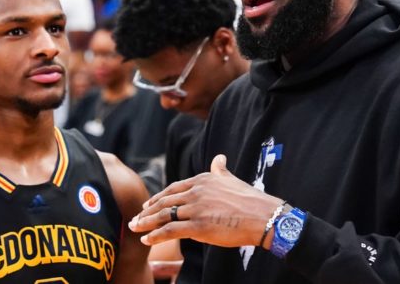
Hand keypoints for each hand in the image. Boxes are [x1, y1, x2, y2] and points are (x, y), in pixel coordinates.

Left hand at [128, 154, 283, 246]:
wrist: (263, 217)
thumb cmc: (251, 201)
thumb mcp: (232, 179)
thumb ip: (220, 170)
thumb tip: (219, 158)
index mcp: (203, 180)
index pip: (174, 188)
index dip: (159, 197)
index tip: (148, 204)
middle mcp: (196, 192)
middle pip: (165, 201)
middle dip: (147, 210)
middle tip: (135, 218)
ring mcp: (196, 208)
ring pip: (164, 215)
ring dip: (146, 223)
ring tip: (135, 228)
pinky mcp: (198, 226)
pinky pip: (171, 230)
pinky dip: (156, 235)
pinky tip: (147, 240)